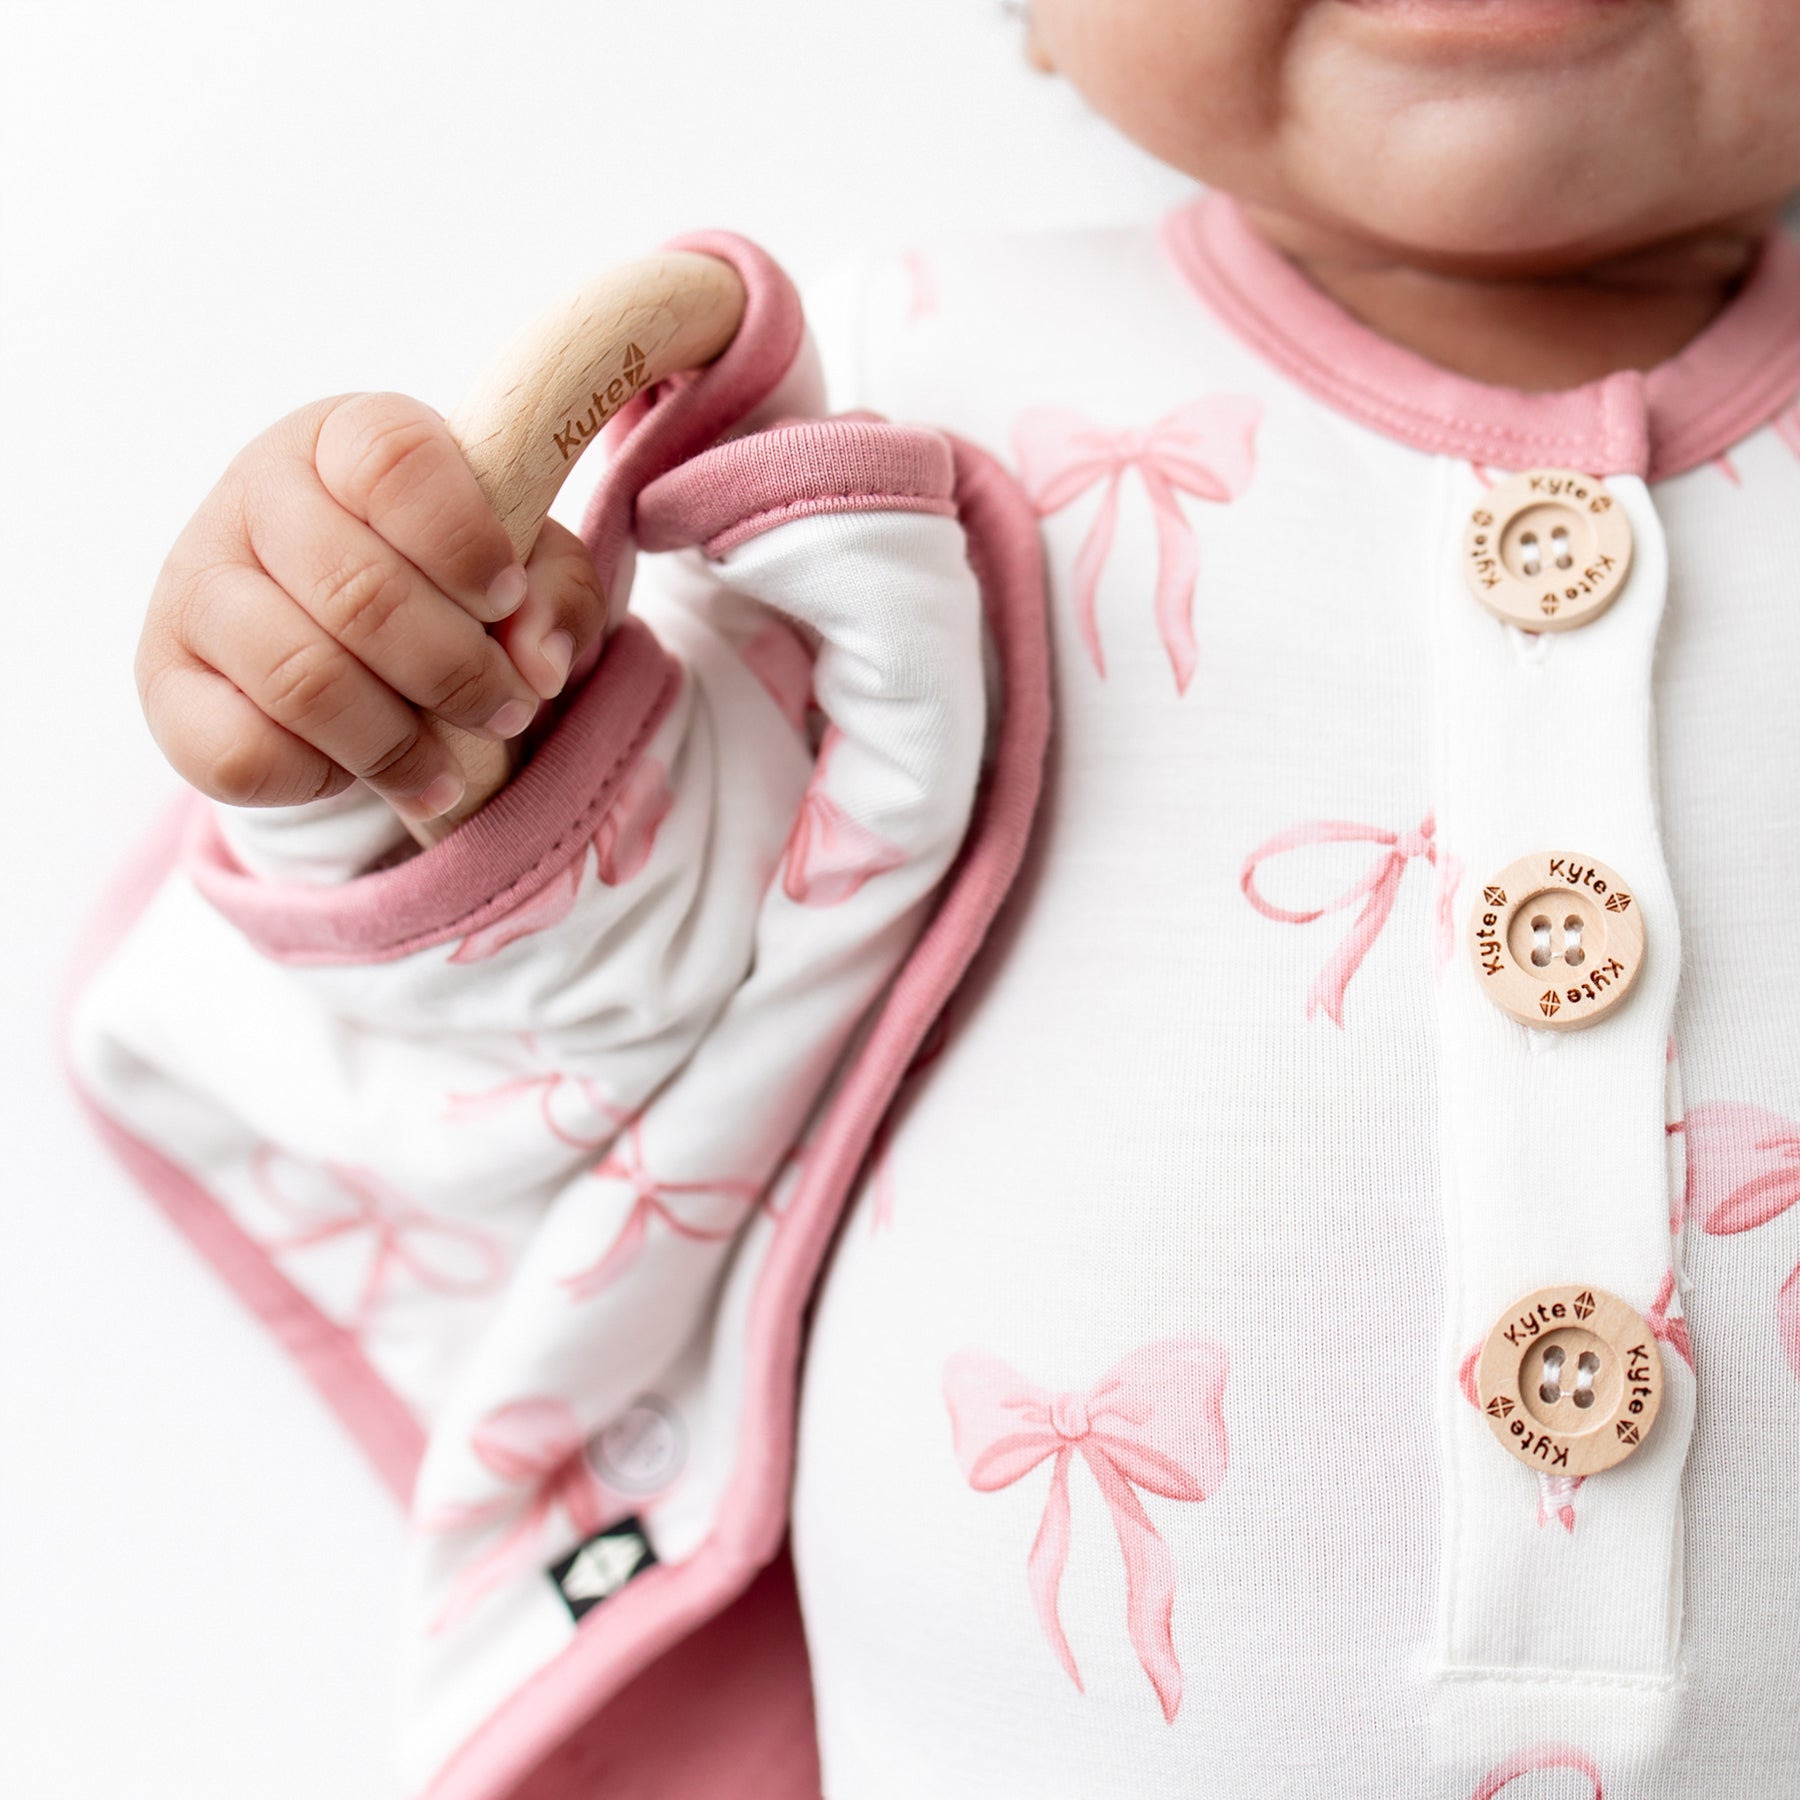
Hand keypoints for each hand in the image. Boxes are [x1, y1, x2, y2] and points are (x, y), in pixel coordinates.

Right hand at [136, 391, 608, 824]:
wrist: (344, 640)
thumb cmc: (446, 581)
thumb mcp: (523, 568)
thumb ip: (555, 592)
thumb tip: (537, 662)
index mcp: (342, 439)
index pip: (395, 462)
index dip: (465, 543)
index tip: (505, 599)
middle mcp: (253, 497)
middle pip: (358, 590)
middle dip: (457, 673)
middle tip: (506, 711)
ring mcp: (195, 588)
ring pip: (303, 680)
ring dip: (400, 744)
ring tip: (452, 771)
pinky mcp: (165, 683)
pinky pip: (243, 753)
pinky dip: (323, 780)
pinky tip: (359, 773)